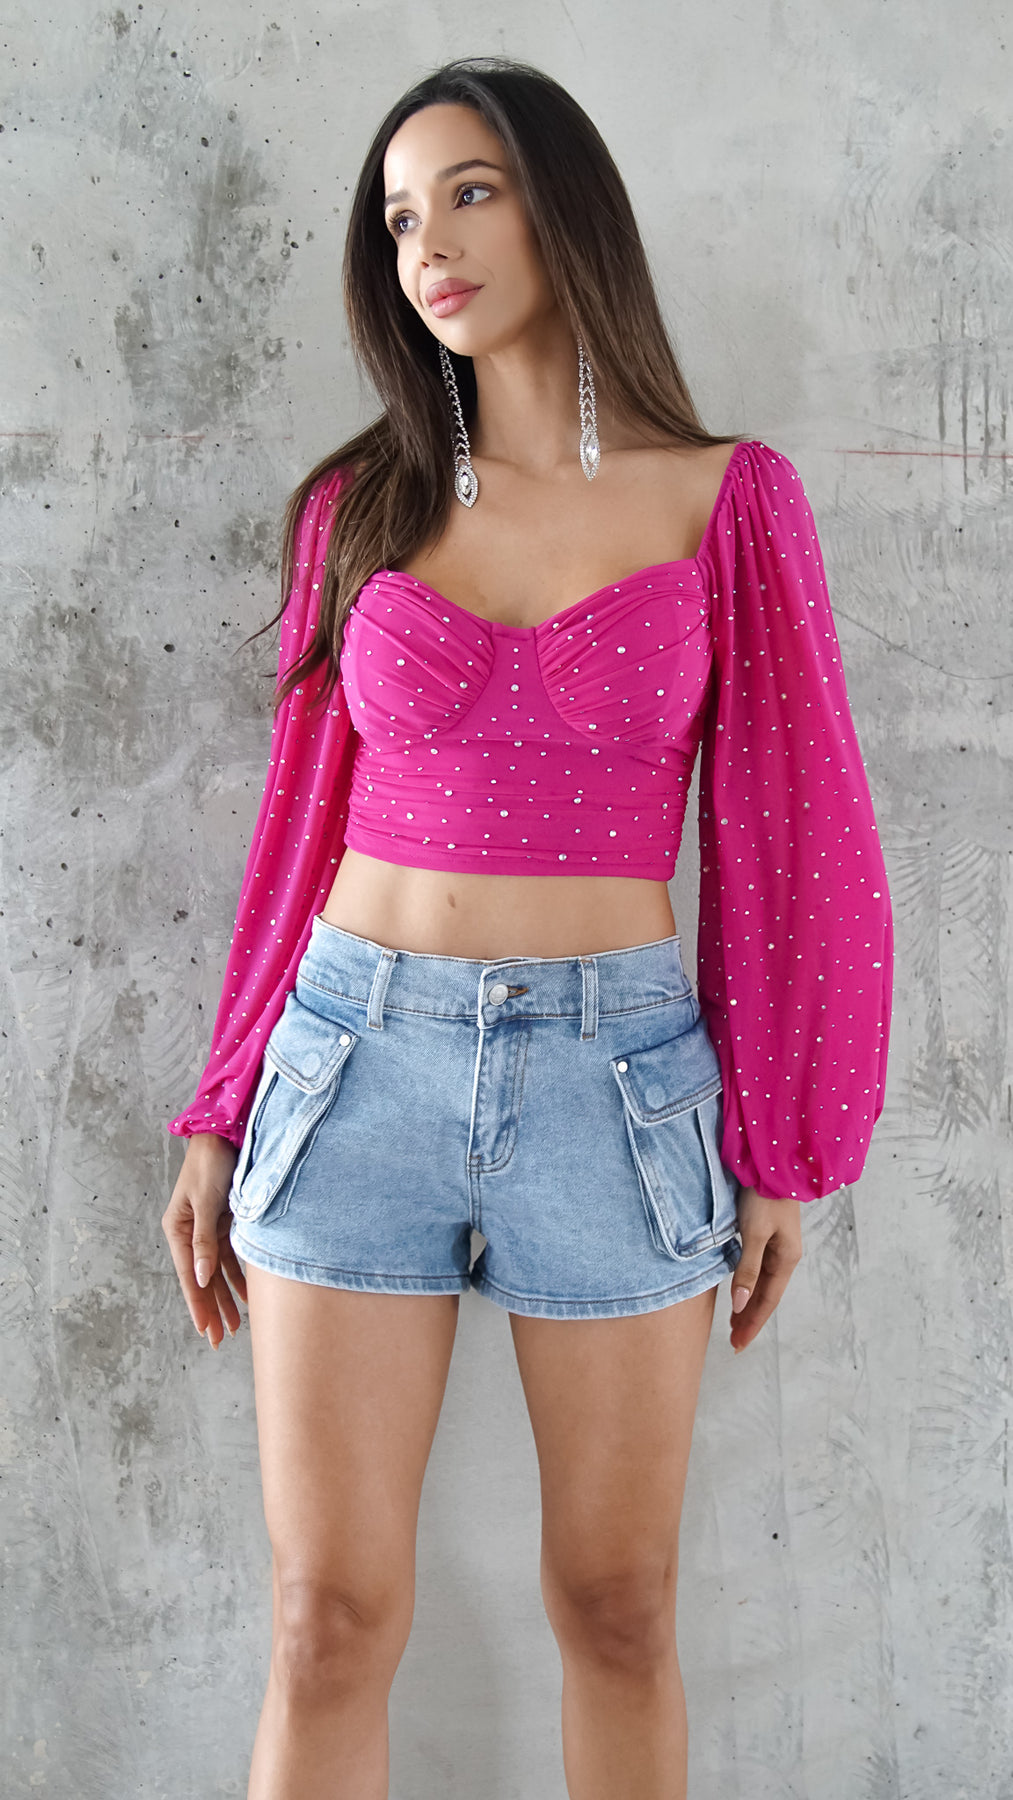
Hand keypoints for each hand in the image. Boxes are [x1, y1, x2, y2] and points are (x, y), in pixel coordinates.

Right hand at [162, 1133, 247, 1347]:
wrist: (225, 1133)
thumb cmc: (211, 1164)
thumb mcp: (205, 1202)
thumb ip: (204, 1240)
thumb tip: (201, 1278)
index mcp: (178, 1229)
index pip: (190, 1275)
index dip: (198, 1304)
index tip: (206, 1330)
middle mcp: (190, 1232)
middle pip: (202, 1279)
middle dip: (211, 1309)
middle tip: (220, 1339)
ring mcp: (208, 1228)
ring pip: (217, 1272)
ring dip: (226, 1297)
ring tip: (235, 1326)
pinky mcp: (224, 1222)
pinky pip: (230, 1256)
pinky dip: (238, 1275)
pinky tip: (247, 1294)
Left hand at [729, 1187, 801, 1353]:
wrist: (773, 1164)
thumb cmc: (764, 1197)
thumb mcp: (755, 1234)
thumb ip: (748, 1269)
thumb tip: (739, 1304)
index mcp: (786, 1259)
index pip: (767, 1301)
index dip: (752, 1323)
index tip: (738, 1344)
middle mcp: (785, 1255)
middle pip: (766, 1295)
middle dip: (750, 1318)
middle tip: (734, 1341)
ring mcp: (778, 1245)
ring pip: (763, 1283)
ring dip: (749, 1303)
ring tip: (735, 1322)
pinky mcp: (768, 1233)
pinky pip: (759, 1269)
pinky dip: (749, 1284)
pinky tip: (741, 1288)